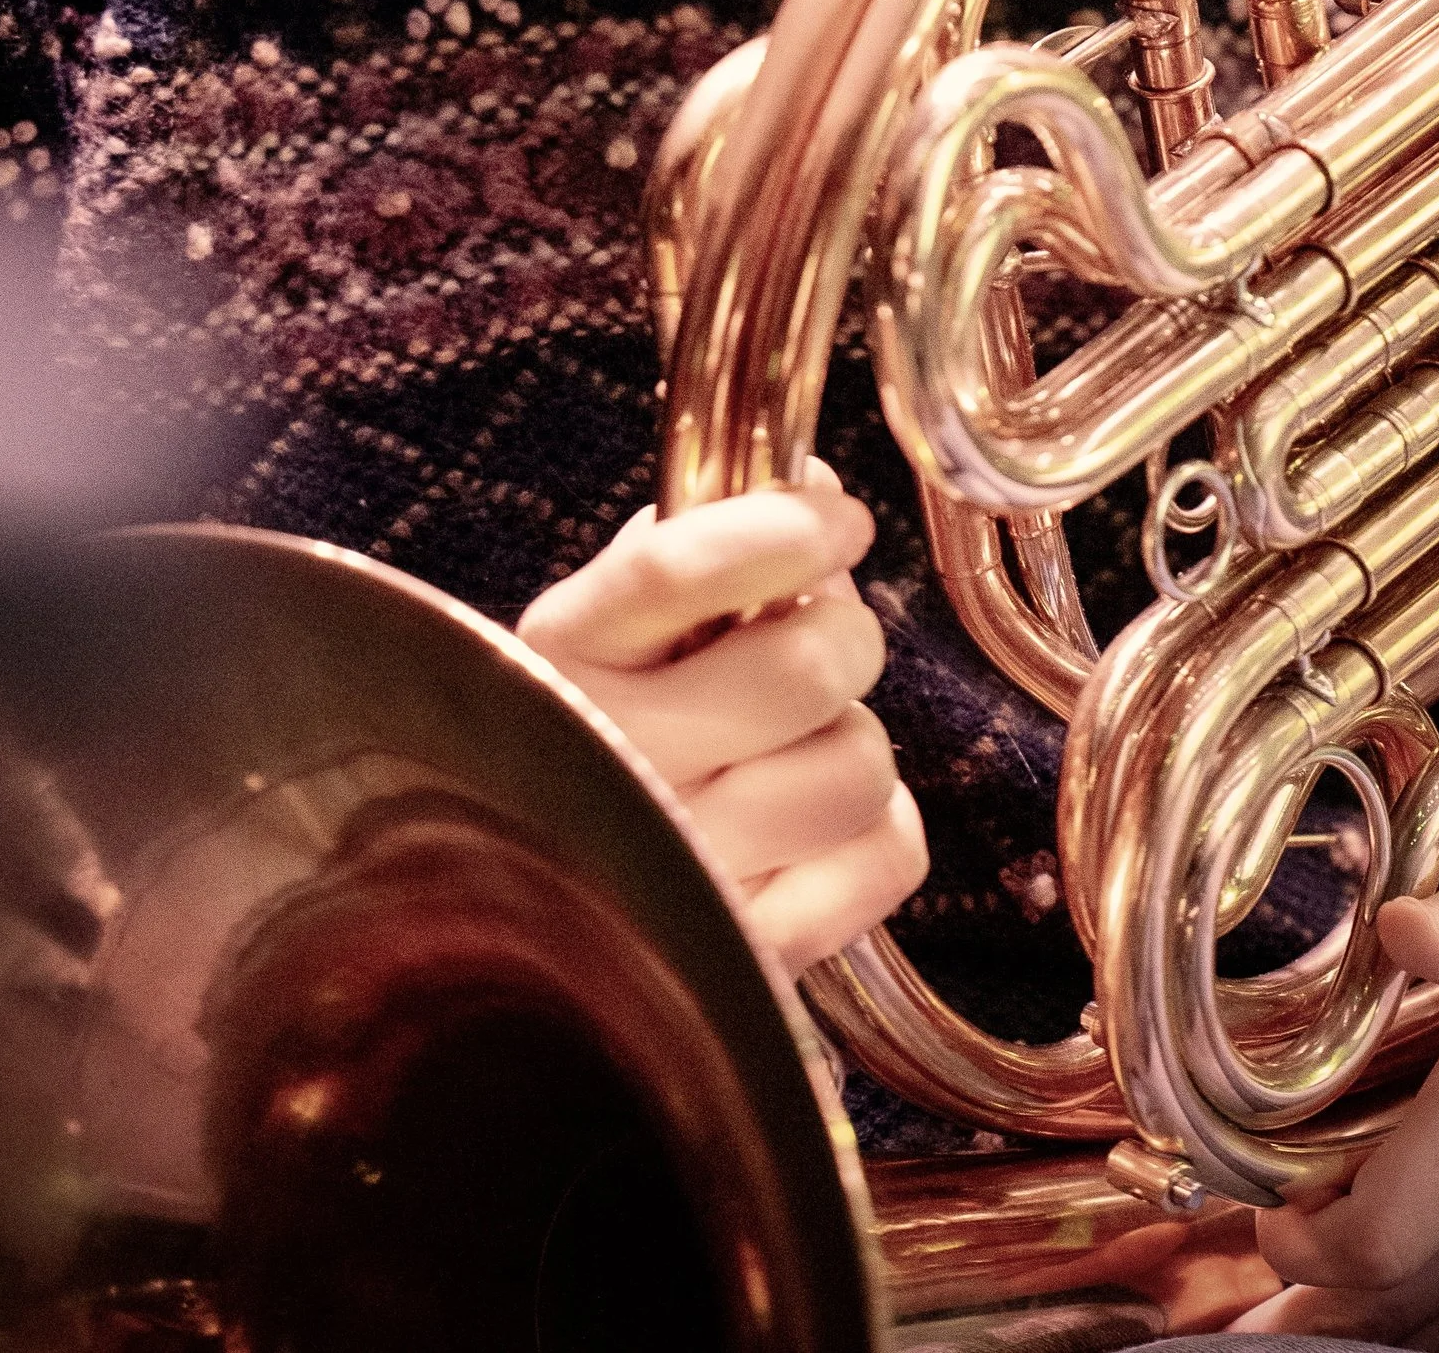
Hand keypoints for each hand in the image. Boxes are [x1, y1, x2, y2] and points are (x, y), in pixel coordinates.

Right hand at [518, 460, 926, 974]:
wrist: (550, 903)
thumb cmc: (611, 728)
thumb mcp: (620, 622)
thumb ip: (705, 545)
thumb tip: (814, 487)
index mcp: (568, 655)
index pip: (675, 572)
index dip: (784, 530)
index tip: (840, 521)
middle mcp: (614, 764)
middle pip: (801, 669)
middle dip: (844, 636)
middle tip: (823, 638)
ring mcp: (681, 872)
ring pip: (857, 766)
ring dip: (854, 741)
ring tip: (801, 746)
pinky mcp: (751, 953)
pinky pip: (888, 856)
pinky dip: (880, 830)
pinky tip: (818, 827)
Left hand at [1236, 809, 1438, 1345]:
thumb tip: (1395, 928)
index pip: (1382, 1237)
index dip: (1299, 1239)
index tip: (1258, 1199)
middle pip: (1401, 1301)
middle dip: (1316, 1285)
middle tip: (1257, 1241)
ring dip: (1372, 1301)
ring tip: (1307, 1263)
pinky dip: (1437, 1300)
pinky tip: (1404, 1259)